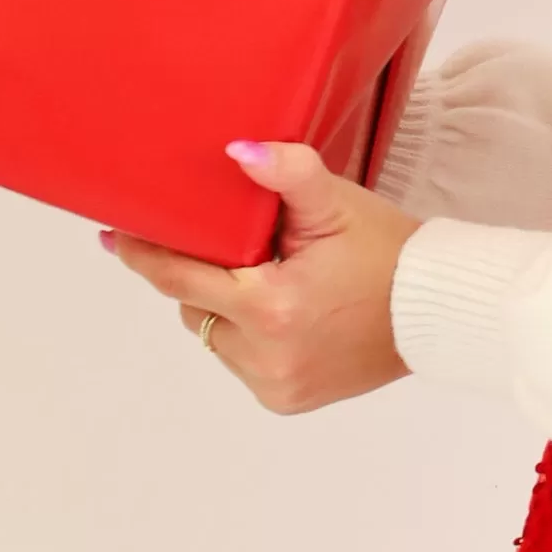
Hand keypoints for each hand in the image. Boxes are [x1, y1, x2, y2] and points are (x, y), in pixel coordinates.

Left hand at [103, 139, 416, 411]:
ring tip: (271, 280)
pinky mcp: (284, 400)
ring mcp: (274, 384)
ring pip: (215, 336)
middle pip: (194, 306)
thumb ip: (287, 173)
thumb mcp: (337, 205)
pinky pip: (240, 361)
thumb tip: (238, 151)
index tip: (116, 235)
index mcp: (272, 306)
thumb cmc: (388, 254)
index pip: (180, 278)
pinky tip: (286, 315)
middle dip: (205, 275)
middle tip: (241, 249)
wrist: (435, 311)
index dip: (144, 254)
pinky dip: (250, 337)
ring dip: (226, 309)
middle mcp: (266, 355)